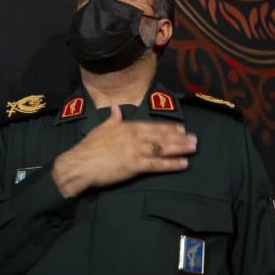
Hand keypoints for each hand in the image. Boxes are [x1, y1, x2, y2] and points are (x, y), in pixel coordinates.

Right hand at [51, 104, 196, 198]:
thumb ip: (112, 118)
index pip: (152, 126)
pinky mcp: (134, 166)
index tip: (181, 128)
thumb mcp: (101, 128)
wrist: (79, 164)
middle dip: (179, 137)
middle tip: (195, 139)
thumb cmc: (88, 147)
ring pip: (162, 148)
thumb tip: (117, 108)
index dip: (168, 127)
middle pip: (161, 136)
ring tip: (193, 148)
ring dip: (180, 148)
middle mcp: (134, 137)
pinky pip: (157, 165)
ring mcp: (135, 151)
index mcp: (126, 126)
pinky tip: (183, 164)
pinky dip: (171, 164)